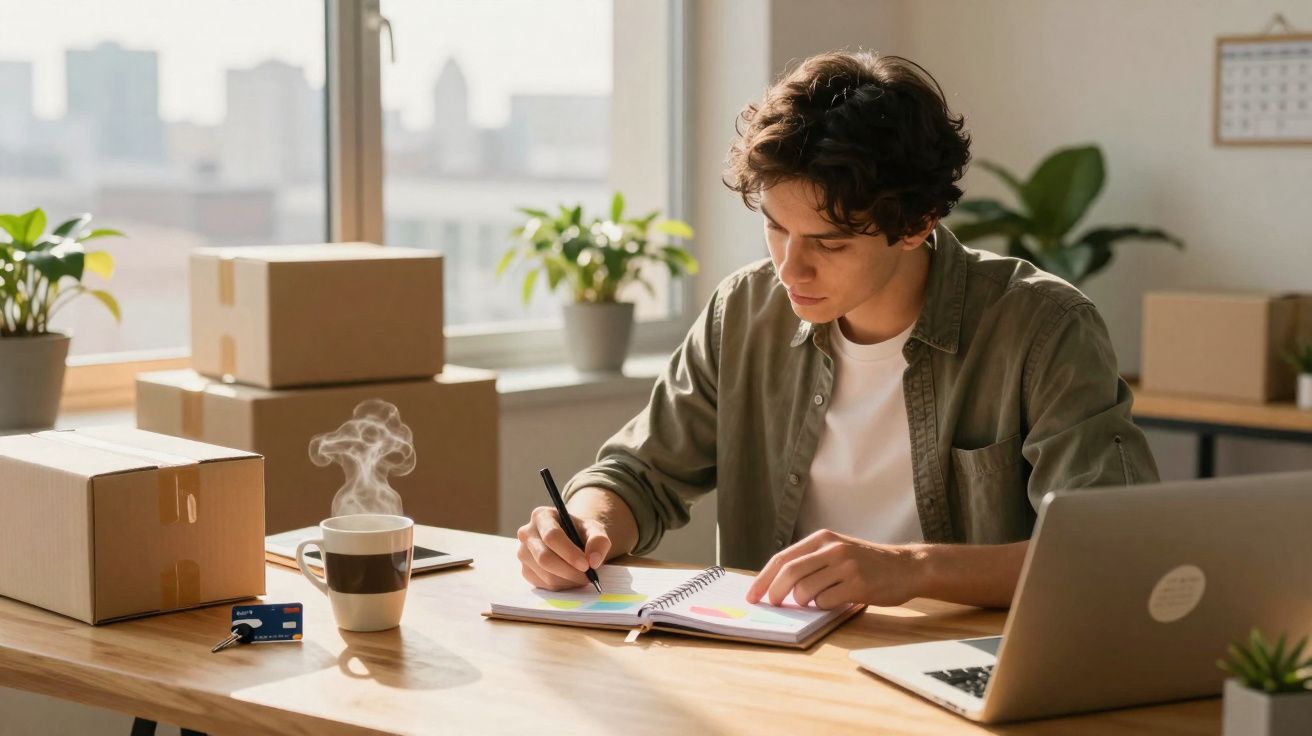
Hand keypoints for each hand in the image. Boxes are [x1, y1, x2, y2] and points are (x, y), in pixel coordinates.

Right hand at [516, 506, 611, 589]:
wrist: (571, 540)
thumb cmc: (580, 532)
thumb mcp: (594, 529)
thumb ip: (599, 541)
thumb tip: (593, 561)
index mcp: (541, 516)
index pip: (552, 536)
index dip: (569, 553)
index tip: (586, 565)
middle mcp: (527, 533)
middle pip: (544, 558)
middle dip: (569, 571)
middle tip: (588, 577)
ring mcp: (523, 553)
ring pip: (545, 574)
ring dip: (568, 580)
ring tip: (582, 576)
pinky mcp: (525, 570)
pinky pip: (543, 584)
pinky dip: (561, 585)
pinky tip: (571, 578)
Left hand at [745, 530, 924, 608]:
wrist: (906, 566)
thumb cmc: (866, 562)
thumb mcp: (837, 550)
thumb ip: (811, 561)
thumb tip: (776, 584)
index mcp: (822, 538)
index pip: (782, 558)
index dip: (763, 578)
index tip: (752, 595)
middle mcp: (832, 549)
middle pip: (789, 573)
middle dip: (775, 592)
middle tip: (773, 605)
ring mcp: (846, 566)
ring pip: (806, 590)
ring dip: (803, 602)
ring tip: (814, 601)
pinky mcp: (858, 585)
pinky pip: (826, 602)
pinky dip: (822, 607)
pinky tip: (833, 602)